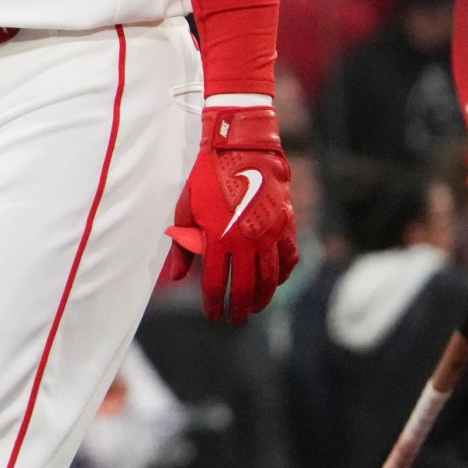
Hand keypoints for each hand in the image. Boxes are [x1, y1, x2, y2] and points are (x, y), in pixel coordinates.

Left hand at [170, 97, 297, 325]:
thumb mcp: (187, 209)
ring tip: (254, 309)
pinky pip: (289, 259)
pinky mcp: (287, 224)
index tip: (212, 315)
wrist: (241, 146)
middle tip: (235, 321)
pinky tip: (275, 283)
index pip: (214, 283)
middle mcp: (247, 240)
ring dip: (262, 298)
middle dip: (238, 309)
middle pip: (244, 287)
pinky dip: (283, 275)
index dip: (213, 303)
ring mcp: (270, 233)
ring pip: (270, 279)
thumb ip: (183, 245)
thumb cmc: (207, 176)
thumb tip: (179, 278)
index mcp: (218, 237)